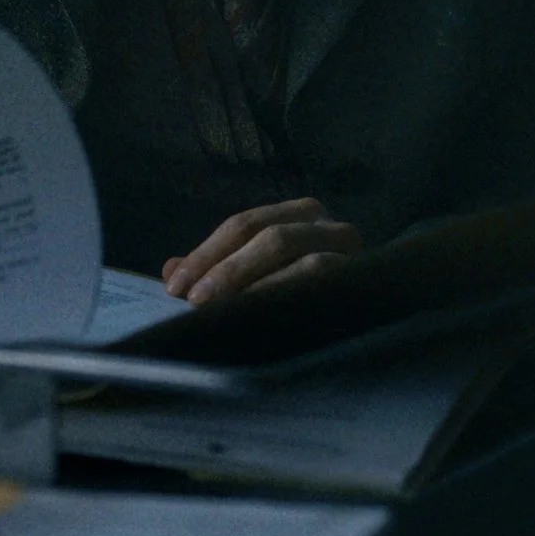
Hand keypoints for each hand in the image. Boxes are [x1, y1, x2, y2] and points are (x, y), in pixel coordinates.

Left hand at [161, 198, 361, 305]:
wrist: (363, 319)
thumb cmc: (302, 294)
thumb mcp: (255, 274)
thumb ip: (216, 269)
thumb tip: (171, 270)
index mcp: (299, 214)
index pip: (244, 224)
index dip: (206, 253)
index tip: (175, 286)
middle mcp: (329, 225)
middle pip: (271, 237)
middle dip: (228, 268)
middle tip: (194, 300)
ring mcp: (350, 254)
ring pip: (303, 263)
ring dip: (259, 288)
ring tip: (224, 313)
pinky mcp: (361, 283)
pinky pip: (323, 288)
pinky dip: (289, 301)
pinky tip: (262, 321)